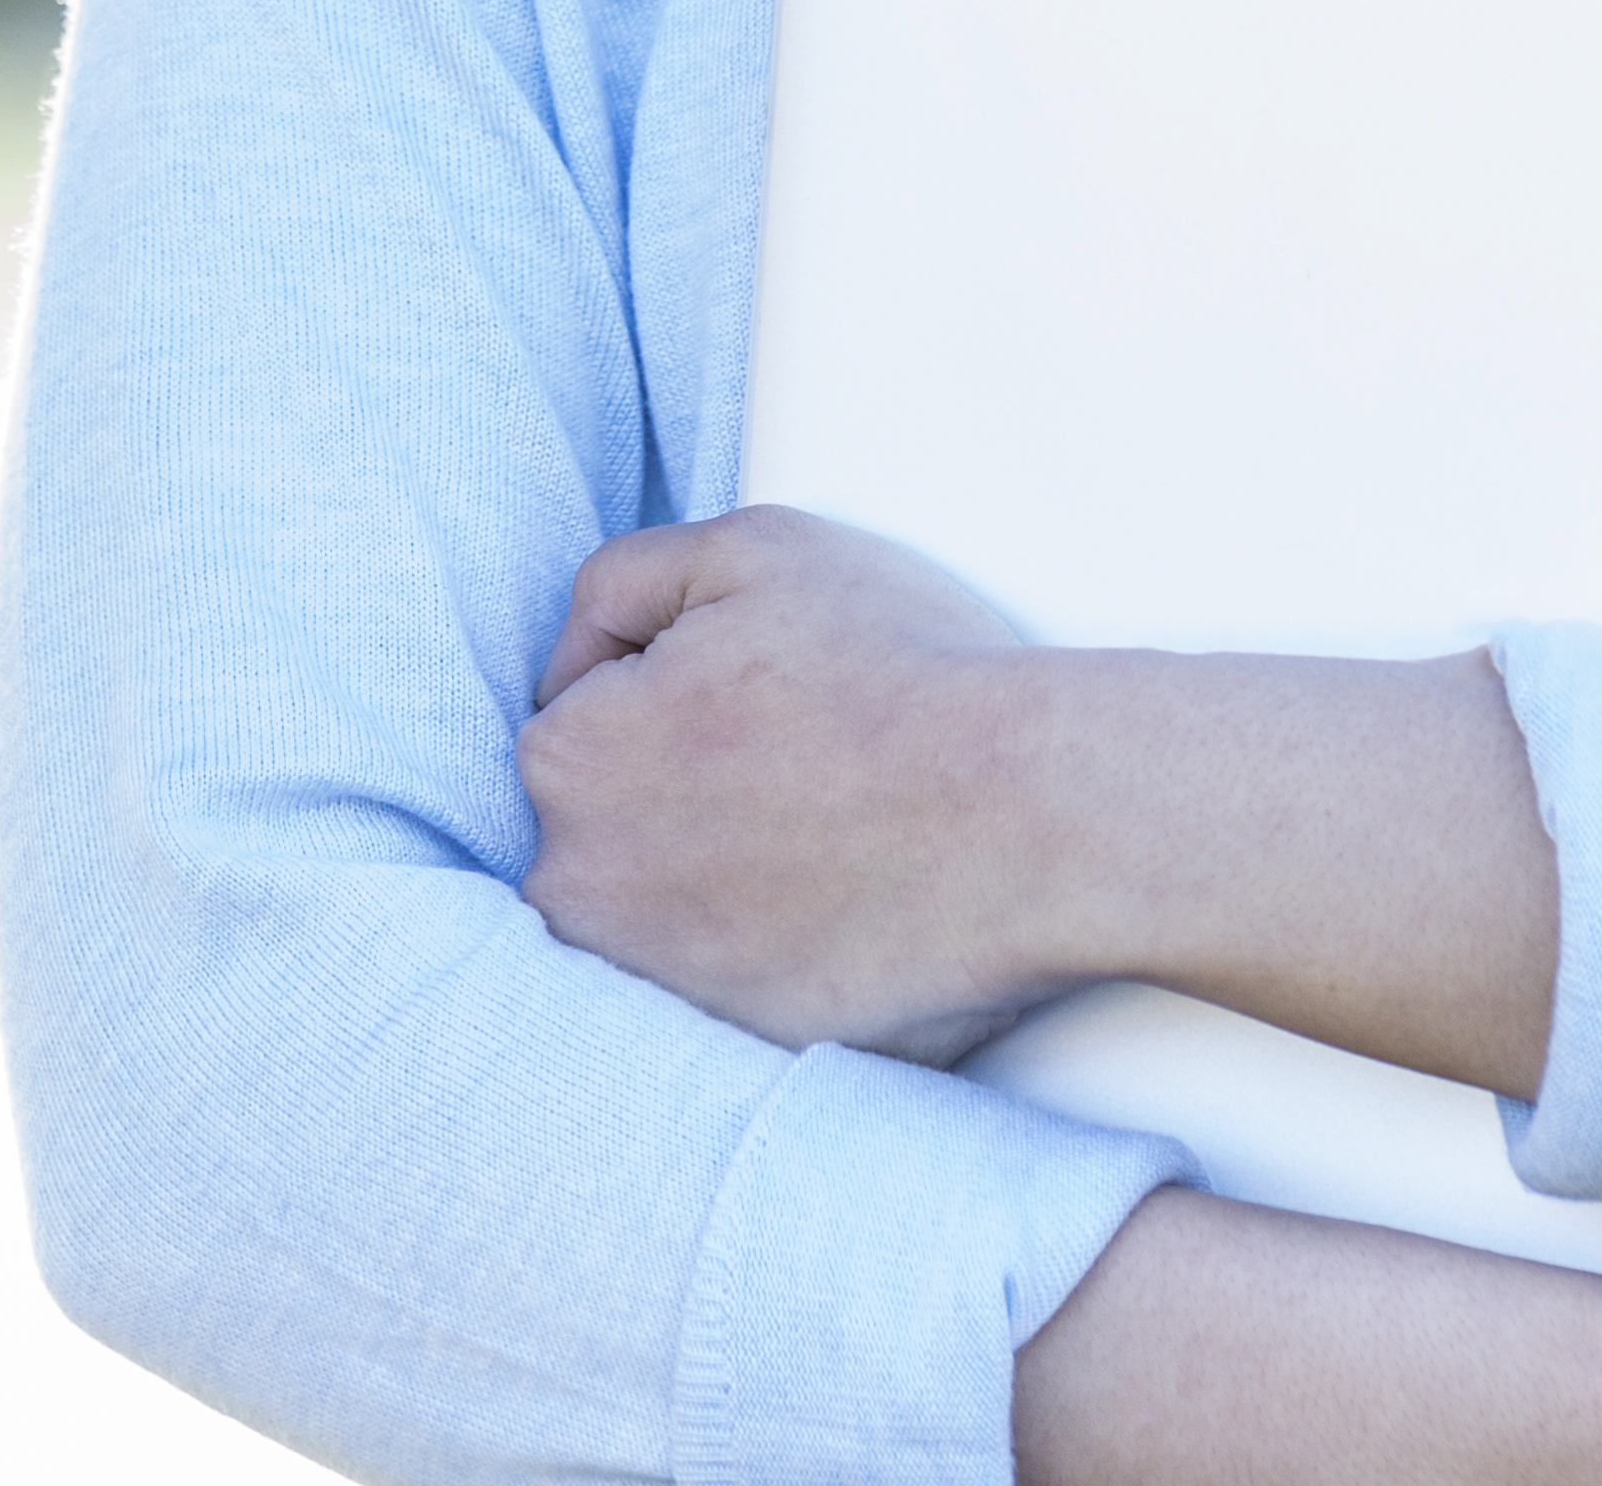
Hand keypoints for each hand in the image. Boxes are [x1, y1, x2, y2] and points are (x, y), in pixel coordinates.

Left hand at [521, 505, 1059, 1059]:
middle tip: (804, 768)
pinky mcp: (731, 1053)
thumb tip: (576, 657)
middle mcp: (577, 888)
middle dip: (682, 794)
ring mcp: (651, 985)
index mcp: (565, 759)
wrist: (1035, 812)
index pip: (583, 715)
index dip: (679, 692)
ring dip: (720, 881)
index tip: (765, 698)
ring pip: (661, 914)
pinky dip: (771, 956)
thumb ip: (622, 580)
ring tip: (830, 840)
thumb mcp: (748, 549)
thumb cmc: (899, 667)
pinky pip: (730, 991)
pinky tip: (843, 911)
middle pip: (609, 827)